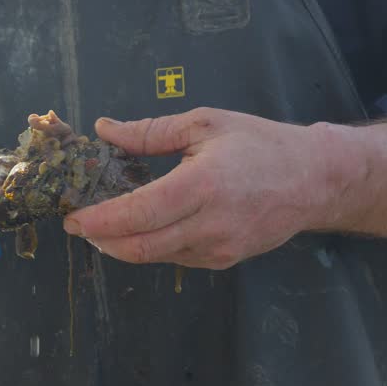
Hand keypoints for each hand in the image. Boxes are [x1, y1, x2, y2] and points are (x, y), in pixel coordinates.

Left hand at [62, 107, 337, 268]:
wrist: (314, 180)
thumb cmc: (259, 144)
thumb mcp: (205, 124)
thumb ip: (150, 132)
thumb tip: (104, 129)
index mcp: (202, 186)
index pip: (137, 214)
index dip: (99, 221)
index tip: (72, 218)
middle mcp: (209, 225)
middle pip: (139, 247)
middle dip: (101, 241)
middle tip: (80, 226)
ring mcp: (218, 249)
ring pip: (155, 257)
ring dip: (123, 245)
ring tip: (105, 225)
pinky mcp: (224, 261)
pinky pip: (175, 258)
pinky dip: (151, 246)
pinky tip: (144, 228)